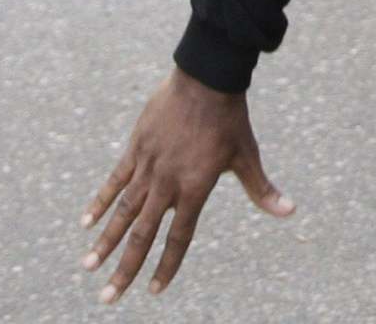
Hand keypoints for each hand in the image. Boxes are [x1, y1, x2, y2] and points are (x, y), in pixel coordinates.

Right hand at [80, 70, 292, 302]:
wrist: (206, 78)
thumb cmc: (230, 118)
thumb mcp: (247, 155)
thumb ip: (262, 189)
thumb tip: (290, 211)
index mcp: (195, 187)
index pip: (179, 236)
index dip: (167, 265)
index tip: (154, 290)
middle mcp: (167, 182)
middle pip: (142, 234)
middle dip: (124, 268)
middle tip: (107, 298)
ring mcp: (148, 166)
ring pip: (122, 212)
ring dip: (105, 241)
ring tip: (88, 267)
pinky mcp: (135, 149)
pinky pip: (114, 181)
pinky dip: (100, 202)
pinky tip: (85, 223)